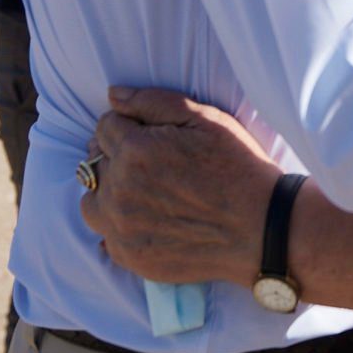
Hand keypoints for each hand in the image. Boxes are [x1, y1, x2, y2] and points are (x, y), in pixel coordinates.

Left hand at [81, 88, 279, 284]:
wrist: (262, 228)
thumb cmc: (239, 167)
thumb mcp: (206, 119)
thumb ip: (154, 102)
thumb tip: (113, 96)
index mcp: (135, 150)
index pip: (105, 126)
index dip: (127, 125)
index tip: (148, 134)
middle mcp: (119, 189)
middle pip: (93, 161)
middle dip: (114, 155)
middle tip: (148, 161)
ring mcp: (122, 227)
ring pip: (90, 201)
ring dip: (107, 192)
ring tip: (138, 191)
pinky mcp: (130, 257)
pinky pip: (105, 236)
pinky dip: (118, 225)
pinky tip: (145, 219)